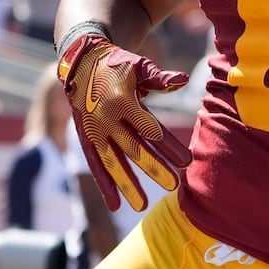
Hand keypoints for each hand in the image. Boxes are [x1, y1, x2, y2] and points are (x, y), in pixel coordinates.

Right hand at [57, 33, 190, 210]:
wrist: (81, 62)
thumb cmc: (118, 65)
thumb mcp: (138, 66)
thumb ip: (159, 78)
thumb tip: (182, 80)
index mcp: (122, 100)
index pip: (150, 129)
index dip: (169, 146)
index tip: (187, 162)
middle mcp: (106, 119)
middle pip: (134, 149)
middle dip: (155, 168)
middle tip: (174, 186)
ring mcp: (93, 131)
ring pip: (112, 162)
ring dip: (127, 185)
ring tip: (142, 206)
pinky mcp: (85, 138)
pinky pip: (95, 165)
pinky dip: (104, 185)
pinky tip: (115, 205)